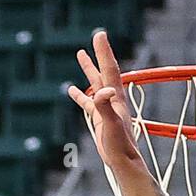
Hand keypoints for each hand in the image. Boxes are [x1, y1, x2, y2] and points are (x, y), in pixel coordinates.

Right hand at [69, 30, 142, 172]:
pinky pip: (88, 103)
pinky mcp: (100, 119)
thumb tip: (102, 91)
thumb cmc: (119, 144)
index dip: (104, 51)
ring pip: (95, 84)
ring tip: (80, 55)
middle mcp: (112, 99)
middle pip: (104, 71)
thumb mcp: (110, 123)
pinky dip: (80, 95)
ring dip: (89, 70)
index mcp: (116, 97)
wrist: (124, 162)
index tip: (99, 34)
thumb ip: (105, 107)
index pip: (109, 68)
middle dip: (99, 54)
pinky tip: (71, 90)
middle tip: (96, 36)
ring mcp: (106, 108)